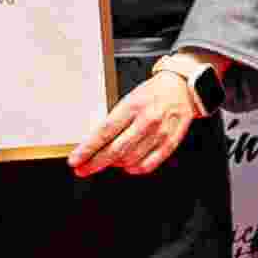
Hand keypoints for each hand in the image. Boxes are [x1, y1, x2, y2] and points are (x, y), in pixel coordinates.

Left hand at [65, 59, 206, 178]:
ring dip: (114, 165)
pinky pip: (149, 163)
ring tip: (106, 163)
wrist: (182, 88)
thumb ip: (115, 121)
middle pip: (115, 149)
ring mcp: (160, 133)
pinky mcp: (170, 142)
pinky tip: (127, 166)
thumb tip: (96, 142)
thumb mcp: (128, 99)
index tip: (75, 159)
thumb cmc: (152, 93)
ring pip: (131, 159)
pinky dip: (135, 168)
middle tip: (82, 169)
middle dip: (95, 163)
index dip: (88, 149)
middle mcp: (146, 120)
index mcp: (132, 106)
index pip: (104, 132)